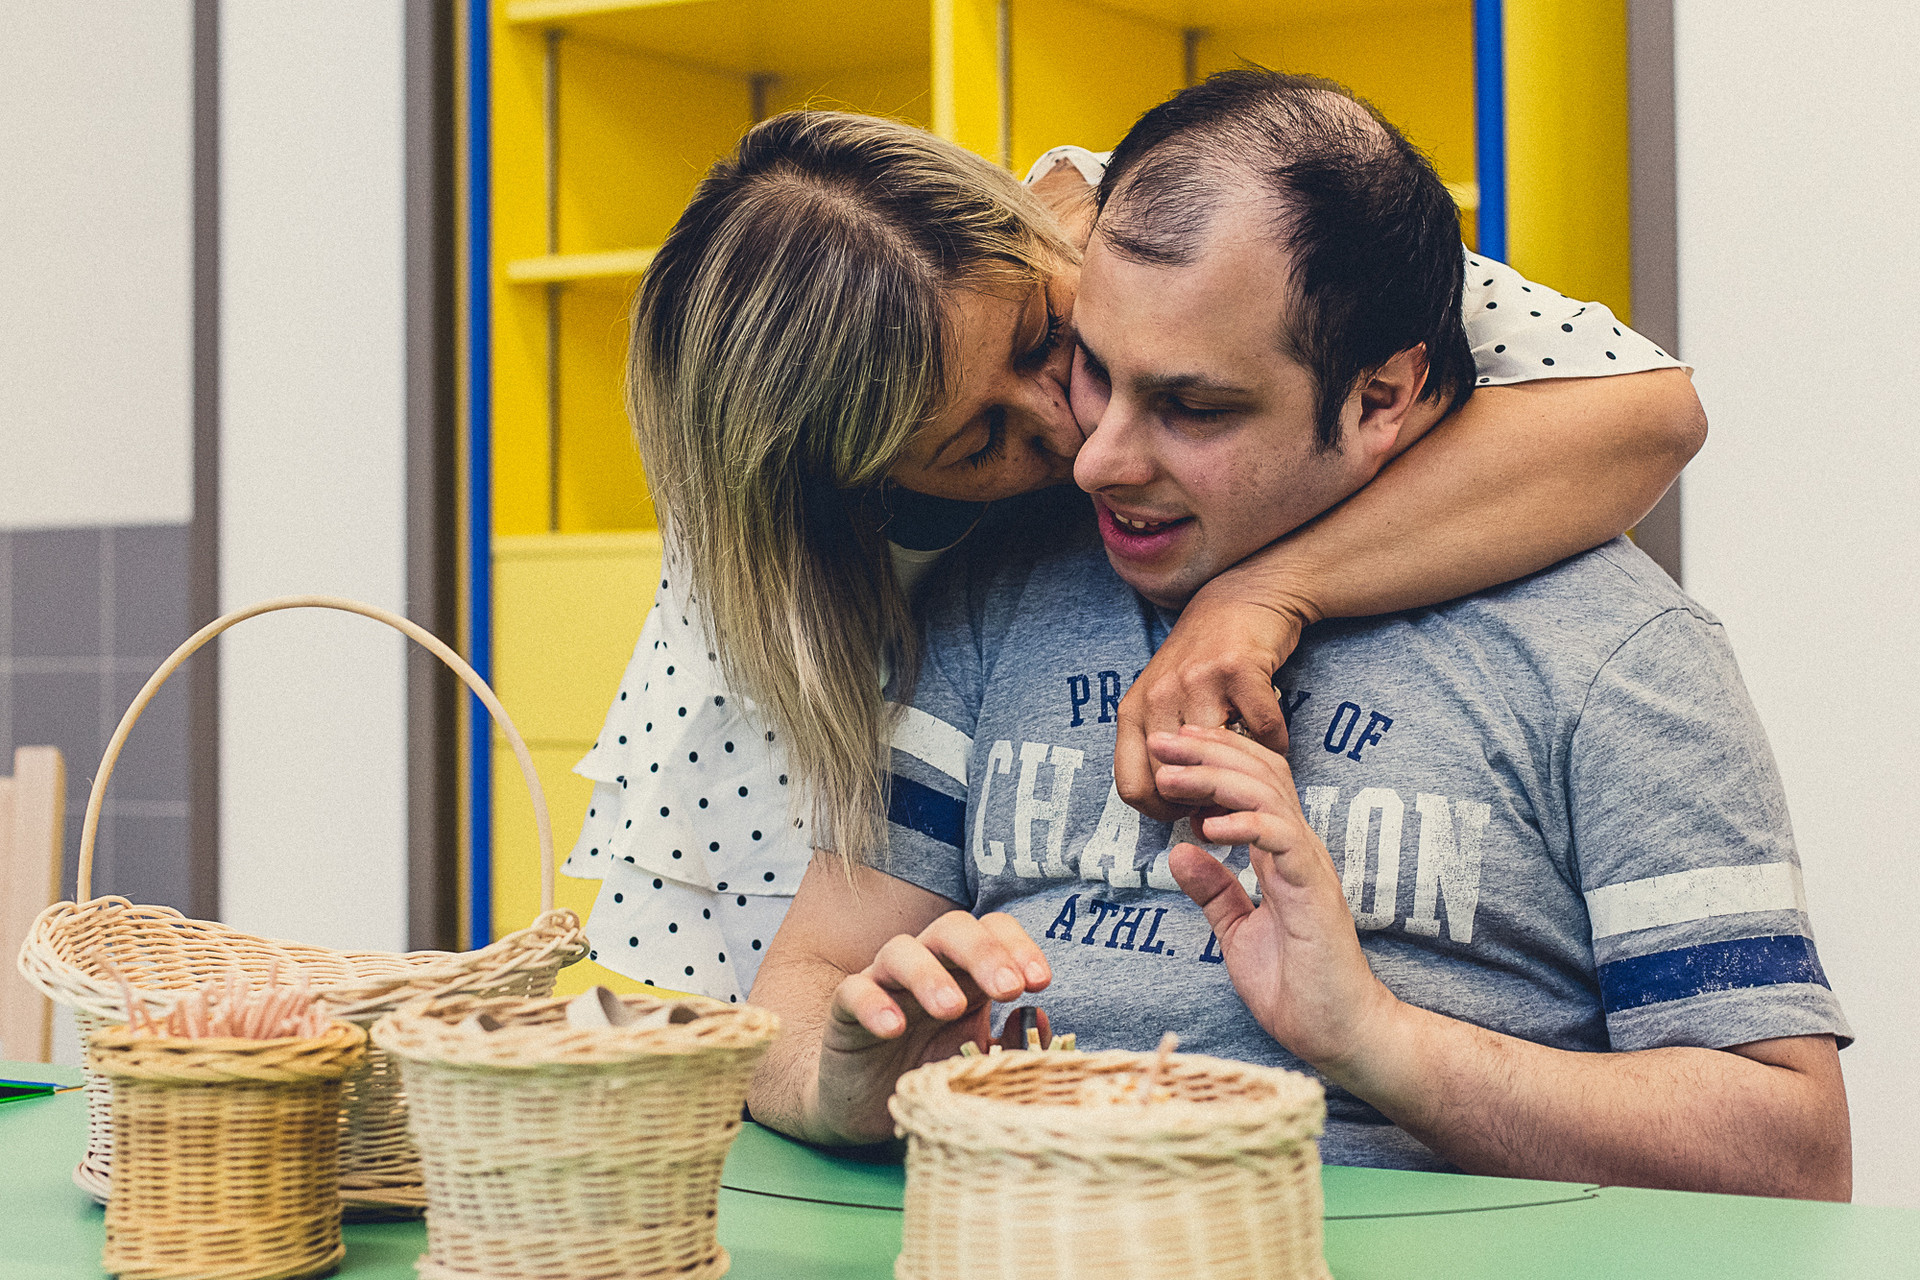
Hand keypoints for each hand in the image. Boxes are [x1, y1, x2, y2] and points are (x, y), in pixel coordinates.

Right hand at [815, 911, 1049, 1142]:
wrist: (868, 1105)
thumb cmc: (931, 1070)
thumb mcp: (979, 1059)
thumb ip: (1011, 1043)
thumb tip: (1038, 1018)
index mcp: (965, 971)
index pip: (993, 931)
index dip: (1018, 946)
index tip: (1040, 982)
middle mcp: (926, 966)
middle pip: (952, 928)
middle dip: (984, 953)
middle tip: (1008, 989)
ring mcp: (884, 983)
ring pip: (900, 950)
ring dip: (929, 974)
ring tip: (950, 1008)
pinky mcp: (846, 1010)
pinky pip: (854, 991)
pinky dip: (873, 1004)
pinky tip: (892, 1028)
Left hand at [1116, 589, 1306, 820]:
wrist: (1239, 598)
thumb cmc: (1200, 659)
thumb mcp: (1161, 699)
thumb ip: (1156, 746)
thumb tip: (1168, 804)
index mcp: (1135, 710)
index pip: (1132, 786)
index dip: (1160, 811)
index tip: (1185, 810)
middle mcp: (1160, 696)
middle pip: (1173, 781)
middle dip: (1202, 802)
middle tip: (1224, 799)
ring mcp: (1198, 682)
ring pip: (1218, 761)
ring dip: (1242, 776)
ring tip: (1252, 771)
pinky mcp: (1240, 671)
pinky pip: (1264, 734)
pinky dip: (1275, 746)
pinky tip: (1274, 740)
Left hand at [1153, 725, 1398, 1072]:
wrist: (1336, 1033)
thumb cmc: (1296, 987)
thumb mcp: (1238, 932)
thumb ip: (1215, 891)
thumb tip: (1178, 852)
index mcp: (1282, 853)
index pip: (1254, 782)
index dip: (1214, 756)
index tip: (1169, 748)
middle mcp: (1299, 849)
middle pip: (1261, 773)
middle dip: (1209, 749)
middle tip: (1163, 740)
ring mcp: (1309, 868)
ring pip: (1269, 796)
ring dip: (1216, 778)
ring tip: (1173, 776)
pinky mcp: (1314, 893)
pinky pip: (1283, 840)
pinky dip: (1246, 824)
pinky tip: (1208, 827)